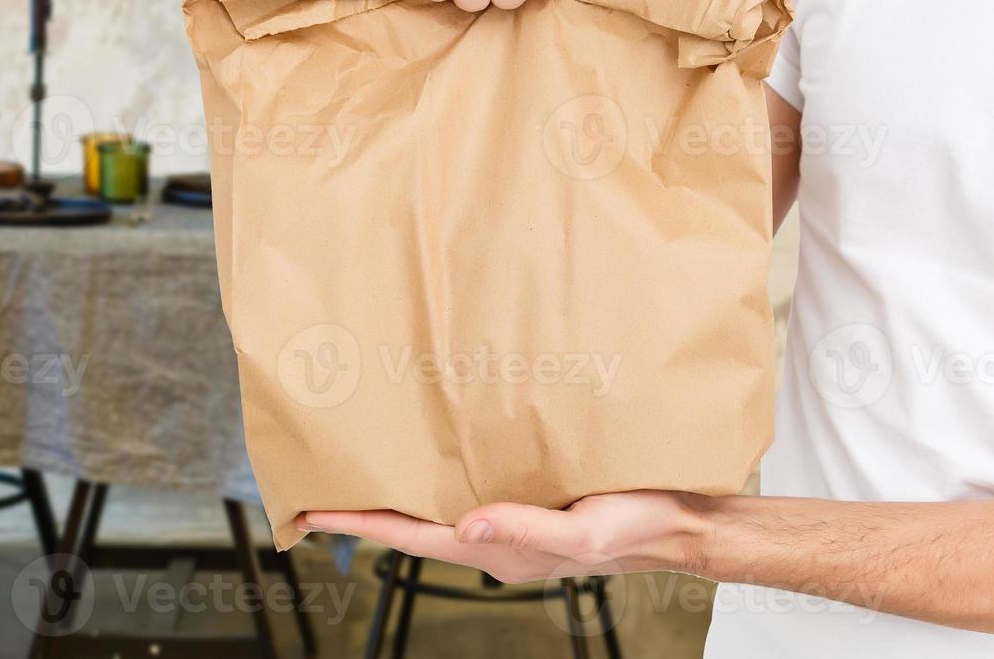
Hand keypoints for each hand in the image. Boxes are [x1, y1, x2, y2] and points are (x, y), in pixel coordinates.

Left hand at [294, 490, 706, 584]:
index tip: (311, 509)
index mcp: (498, 548)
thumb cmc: (639, 523)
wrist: (681, 517)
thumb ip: (528, 529)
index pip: (410, 536)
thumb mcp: (586, 529)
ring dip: (401, 485)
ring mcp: (510, 518)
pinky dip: (441, 470)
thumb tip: (467, 525)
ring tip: (362, 459)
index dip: (358, 522)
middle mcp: (495, 535)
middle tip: (321, 478)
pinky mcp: (528, 496)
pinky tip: (433, 445)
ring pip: (440, 502)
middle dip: (367, 503)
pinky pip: (471, 485)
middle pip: (414, 521)